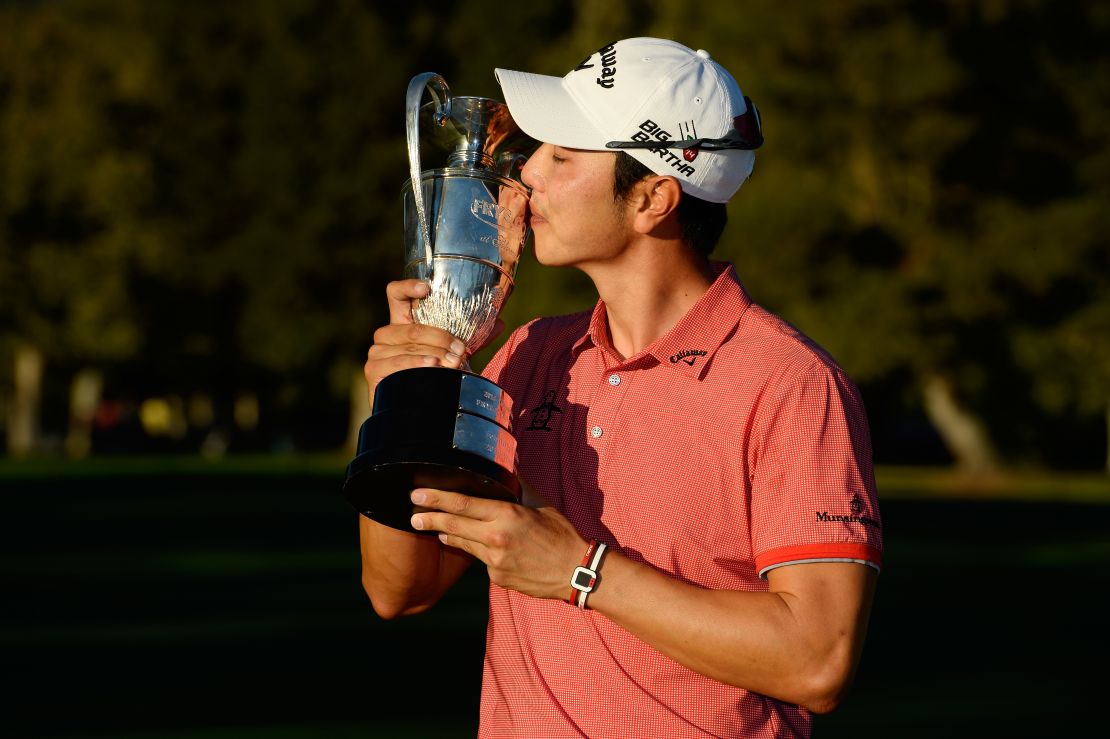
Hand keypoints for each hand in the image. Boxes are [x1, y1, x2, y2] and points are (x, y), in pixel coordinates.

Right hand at [363, 279, 465, 401]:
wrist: (415, 412)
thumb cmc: (433, 378)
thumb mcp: (452, 354)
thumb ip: (473, 339)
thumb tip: (500, 323)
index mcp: (402, 324)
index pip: (396, 294)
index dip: (408, 286)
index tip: (427, 288)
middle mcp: (386, 335)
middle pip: (412, 327)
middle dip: (440, 338)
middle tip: (460, 351)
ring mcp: (377, 352)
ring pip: (409, 346)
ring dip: (435, 354)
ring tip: (452, 364)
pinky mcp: (373, 370)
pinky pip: (398, 363)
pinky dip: (417, 364)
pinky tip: (431, 366)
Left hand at [408, 485, 588, 601]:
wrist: (576, 572)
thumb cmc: (561, 536)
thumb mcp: (542, 506)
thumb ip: (520, 489)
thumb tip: (508, 469)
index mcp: (507, 515)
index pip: (463, 504)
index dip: (437, 499)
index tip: (418, 495)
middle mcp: (496, 538)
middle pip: (454, 525)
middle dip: (430, 519)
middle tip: (413, 515)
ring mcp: (495, 561)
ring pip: (464, 544)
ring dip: (449, 534)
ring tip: (436, 528)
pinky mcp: (497, 578)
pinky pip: (481, 560)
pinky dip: (478, 551)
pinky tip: (481, 546)